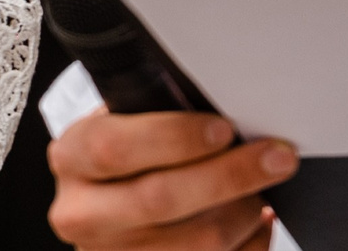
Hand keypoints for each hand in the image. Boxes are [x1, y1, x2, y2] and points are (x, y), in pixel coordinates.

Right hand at [47, 104, 294, 249]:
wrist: (105, 214)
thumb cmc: (123, 160)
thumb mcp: (120, 125)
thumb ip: (153, 116)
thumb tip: (223, 109)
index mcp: (72, 160)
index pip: (114, 147)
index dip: (174, 137)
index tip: (223, 129)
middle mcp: (83, 214)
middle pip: (160, 198)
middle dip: (229, 175)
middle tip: (275, 157)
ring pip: (196, 241)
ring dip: (242, 212)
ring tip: (261, 188)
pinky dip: (249, 242)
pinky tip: (257, 220)